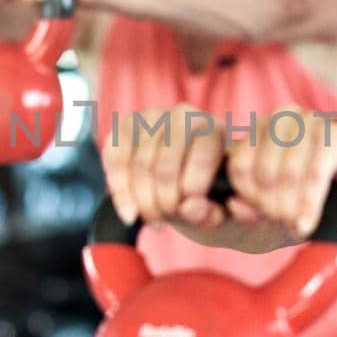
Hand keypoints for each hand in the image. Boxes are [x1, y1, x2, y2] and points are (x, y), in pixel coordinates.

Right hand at [101, 102, 226, 228]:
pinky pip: (115, 157)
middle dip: (161, 203)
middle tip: (163, 222)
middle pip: (165, 167)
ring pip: (139, 166)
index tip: (185, 215)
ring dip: (141, 202)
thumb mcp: (221, 212)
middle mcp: (185, 115)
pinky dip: (119, 189)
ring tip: (151, 219)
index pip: (201, 161)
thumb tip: (189, 207)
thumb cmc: (207, 197)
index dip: (190, 195)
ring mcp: (153, 116)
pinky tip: (130, 211)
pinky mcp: (126, 125)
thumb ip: (211, 213)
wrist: (186, 183)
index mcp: (215, 130)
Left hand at [224, 107, 336, 238]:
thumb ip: (254, 205)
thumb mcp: (281, 201)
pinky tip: (307, 225)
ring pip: (287, 174)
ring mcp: (310, 123)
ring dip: (290, 208)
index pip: (239, 165)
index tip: (262, 218)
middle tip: (284, 225)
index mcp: (262, 129)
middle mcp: (283, 119)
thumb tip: (234, 206)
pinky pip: (314, 175)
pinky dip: (309, 204)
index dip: (248, 197)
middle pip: (262, 171)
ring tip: (296, 226)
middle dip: (271, 206)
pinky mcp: (335, 135)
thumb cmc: (319, 188)